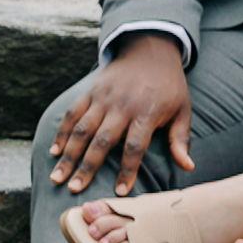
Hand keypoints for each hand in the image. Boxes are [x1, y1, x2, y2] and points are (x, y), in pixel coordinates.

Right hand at [50, 32, 193, 196]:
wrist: (151, 50)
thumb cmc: (169, 86)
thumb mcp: (183, 109)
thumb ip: (181, 139)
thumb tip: (188, 167)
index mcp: (147, 112)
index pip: (135, 146)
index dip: (128, 170)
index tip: (120, 193)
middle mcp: (122, 105)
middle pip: (102, 140)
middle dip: (87, 167)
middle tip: (75, 190)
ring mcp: (103, 97)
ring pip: (82, 128)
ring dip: (69, 154)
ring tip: (57, 178)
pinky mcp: (91, 91)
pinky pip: (73, 113)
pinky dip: (62, 132)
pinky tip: (54, 152)